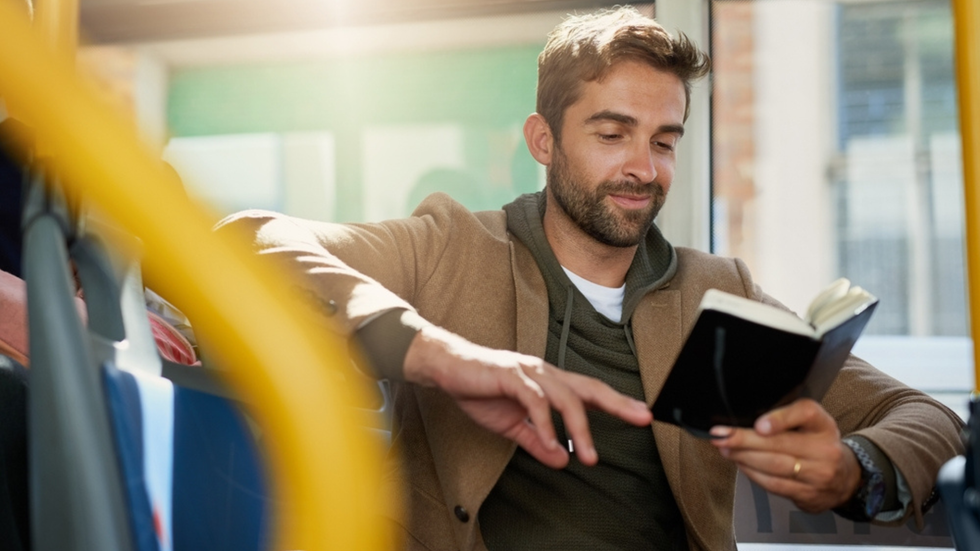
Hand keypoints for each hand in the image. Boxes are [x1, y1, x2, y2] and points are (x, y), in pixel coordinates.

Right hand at [403, 325, 651, 468]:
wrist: (447, 369)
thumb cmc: (480, 390)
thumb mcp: (513, 426)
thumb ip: (538, 441)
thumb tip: (562, 460)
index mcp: (549, 382)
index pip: (590, 392)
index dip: (618, 403)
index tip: (643, 415)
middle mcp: (545, 372)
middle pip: (589, 388)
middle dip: (618, 404)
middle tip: (641, 419)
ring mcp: (529, 371)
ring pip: (565, 397)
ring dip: (580, 428)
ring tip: (587, 456)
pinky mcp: (511, 375)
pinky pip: (535, 401)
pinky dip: (546, 424)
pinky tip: (553, 443)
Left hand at [708, 398, 861, 512]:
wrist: (846, 478)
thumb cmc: (818, 443)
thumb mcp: (810, 422)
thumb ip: (785, 416)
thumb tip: (747, 419)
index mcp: (823, 424)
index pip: (805, 413)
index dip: (780, 419)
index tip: (759, 425)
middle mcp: (824, 449)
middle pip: (781, 444)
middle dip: (744, 440)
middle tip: (720, 435)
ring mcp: (818, 474)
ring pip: (774, 466)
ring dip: (743, 457)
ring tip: (724, 448)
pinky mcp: (808, 494)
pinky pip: (774, 485)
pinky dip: (752, 473)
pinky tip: (740, 464)